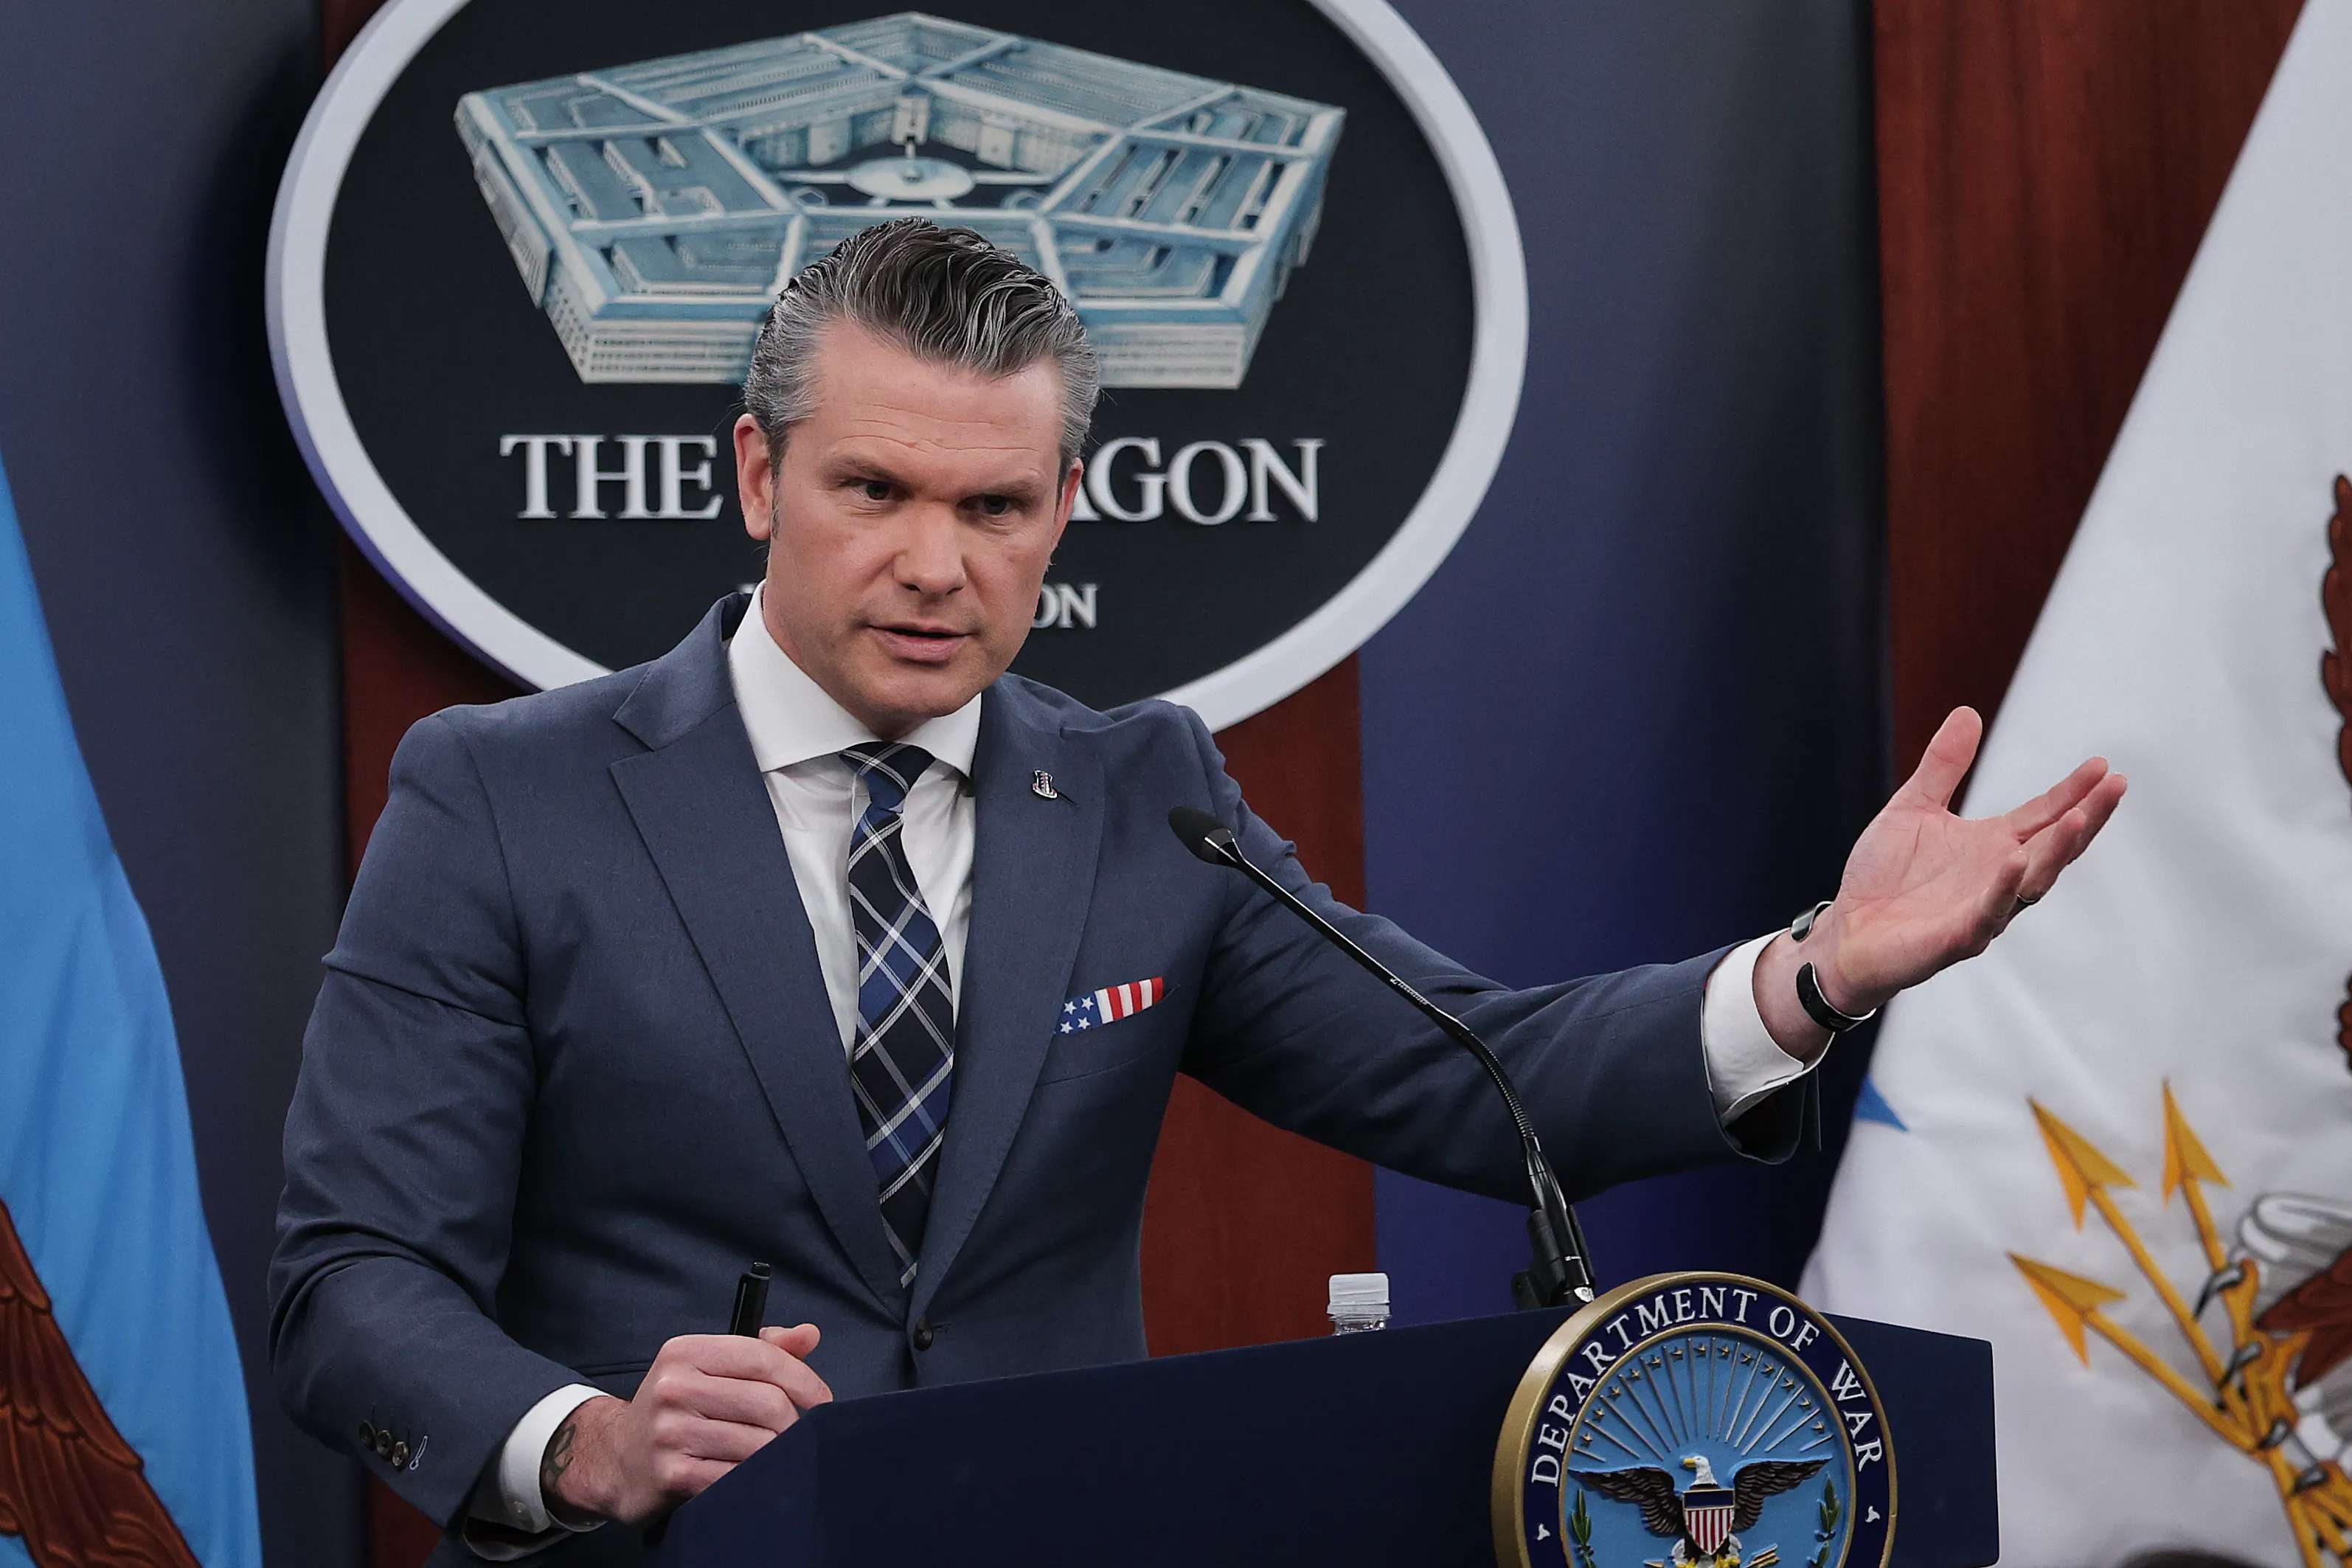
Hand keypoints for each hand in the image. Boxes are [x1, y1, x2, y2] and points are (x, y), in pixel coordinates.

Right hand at [541, 1324, 830, 1526]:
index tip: (823, 1401)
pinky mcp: (672, 1473)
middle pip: (768, 1404)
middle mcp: (673, 1387)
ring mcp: (670, 1432)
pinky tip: (751, 1476)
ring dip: (778, 1454)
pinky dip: (754, 1479)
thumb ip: (762, 1349)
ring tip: (776, 1456)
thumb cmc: (676, 1408)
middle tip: (798, 1436)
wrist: (617, 1459)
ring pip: (758, 1444)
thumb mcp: (709, 1367)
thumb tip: (809, 1334)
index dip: (804, 1379)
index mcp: (685, 1352)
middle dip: (795, 1424)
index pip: (762, 1357)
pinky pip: (737, 1476)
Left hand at [1754, 707, 2125, 1056]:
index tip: (2103, 765)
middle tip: (2115, 786)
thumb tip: (1968, 712)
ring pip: (2033, 881)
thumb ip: (1943, 766)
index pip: (2044, 816)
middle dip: (2086, 817)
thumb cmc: (1884, 876)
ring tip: (2079, 818)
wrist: (1849, 930)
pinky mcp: (1957, 937)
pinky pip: (1987, 913)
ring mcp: (1983, 909)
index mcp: (1993, 847)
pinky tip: (2015, 861)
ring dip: (2057, 851)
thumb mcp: (1913, 807)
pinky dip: (2003, 889)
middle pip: (2054, 847)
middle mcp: (1998, 878)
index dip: (2074, 793)